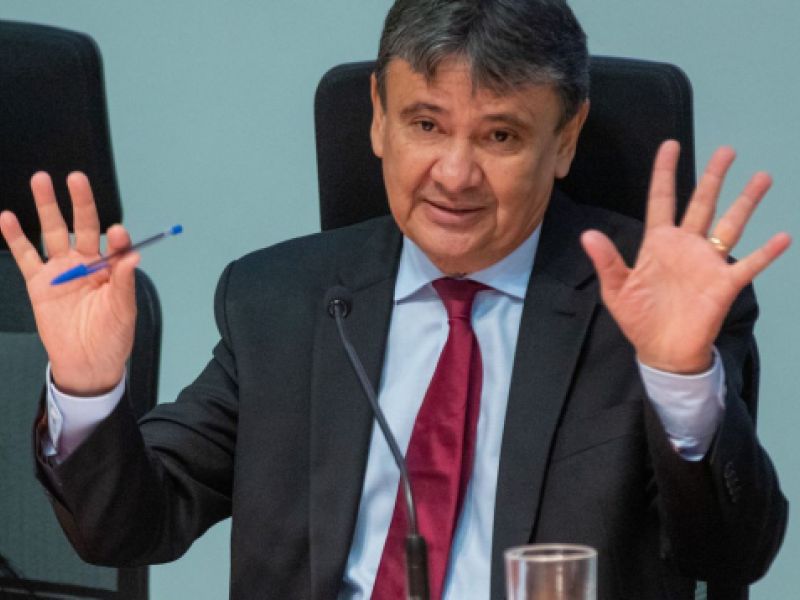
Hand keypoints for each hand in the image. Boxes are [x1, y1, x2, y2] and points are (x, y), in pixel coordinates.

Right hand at [0, 172, 138, 394]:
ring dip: (47, 207)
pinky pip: (26, 256)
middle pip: (82, 225)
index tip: (118, 233)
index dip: (117, 236)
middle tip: (77, 179)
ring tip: (41, 180)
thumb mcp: (123, 311)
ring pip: (52, 231)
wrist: (86, 363)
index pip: (115, 244)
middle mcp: (86, 263)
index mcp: (111, 269)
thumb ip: (124, 282)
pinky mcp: (39, 283)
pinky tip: (8, 218)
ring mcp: (61, 270)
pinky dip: (15, 237)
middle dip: (80, 202)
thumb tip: (134, 256)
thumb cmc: (112, 337)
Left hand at [581, 140, 790, 373]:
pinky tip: (782, 237)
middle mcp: (686, 246)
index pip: (661, 200)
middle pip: (702, 203)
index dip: (664, 173)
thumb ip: (607, 261)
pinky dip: (765, 252)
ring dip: (746, 202)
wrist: (662, 351)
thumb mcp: (616, 289)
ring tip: (762, 177)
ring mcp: (707, 263)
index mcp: (658, 243)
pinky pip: (748, 264)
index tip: (669, 145)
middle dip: (713, 177)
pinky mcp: (724, 284)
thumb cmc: (639, 318)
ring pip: (730, 224)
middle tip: (726, 150)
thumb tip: (588, 234)